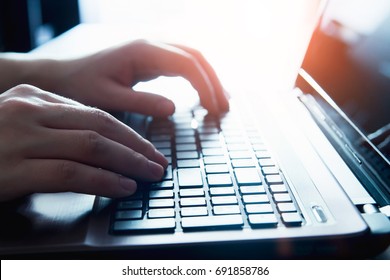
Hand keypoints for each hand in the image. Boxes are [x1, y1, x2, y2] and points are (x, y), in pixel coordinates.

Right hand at [0, 85, 167, 201]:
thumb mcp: (18, 125)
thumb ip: (54, 127)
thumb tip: (98, 142)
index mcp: (33, 98)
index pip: (95, 114)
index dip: (128, 133)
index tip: (147, 148)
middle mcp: (29, 111)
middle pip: (101, 127)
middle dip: (136, 146)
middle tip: (158, 161)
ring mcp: (21, 138)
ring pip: (93, 147)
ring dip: (128, 163)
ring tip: (149, 174)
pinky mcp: (13, 168)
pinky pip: (72, 173)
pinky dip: (103, 181)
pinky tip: (123, 187)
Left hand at [53, 40, 228, 115]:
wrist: (63, 75)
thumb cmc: (81, 85)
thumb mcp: (108, 97)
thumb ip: (141, 101)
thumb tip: (173, 108)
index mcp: (143, 52)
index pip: (186, 63)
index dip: (205, 85)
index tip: (214, 108)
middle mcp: (151, 45)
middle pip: (196, 56)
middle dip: (214, 81)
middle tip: (224, 108)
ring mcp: (152, 50)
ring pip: (192, 58)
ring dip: (209, 78)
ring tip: (222, 102)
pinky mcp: (151, 59)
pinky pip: (183, 64)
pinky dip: (198, 78)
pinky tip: (205, 92)